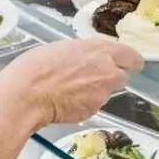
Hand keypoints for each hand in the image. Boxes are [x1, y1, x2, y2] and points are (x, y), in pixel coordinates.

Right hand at [0, 39, 143, 128]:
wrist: (27, 94)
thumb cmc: (37, 66)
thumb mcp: (64, 48)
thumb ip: (85, 54)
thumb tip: (90, 60)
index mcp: (100, 49)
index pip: (131, 56)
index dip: (130, 61)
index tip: (128, 63)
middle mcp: (107, 70)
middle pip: (124, 75)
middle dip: (113, 77)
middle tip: (94, 78)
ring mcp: (102, 92)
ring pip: (108, 91)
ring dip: (98, 90)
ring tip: (73, 89)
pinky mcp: (94, 110)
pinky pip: (95, 105)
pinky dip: (86, 103)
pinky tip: (68, 100)